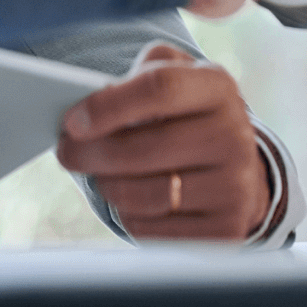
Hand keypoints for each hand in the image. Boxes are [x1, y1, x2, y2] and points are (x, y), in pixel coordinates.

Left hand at [58, 44, 272, 240]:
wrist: (241, 170)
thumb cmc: (190, 116)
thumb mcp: (177, 78)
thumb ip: (139, 76)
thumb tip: (92, 106)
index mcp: (218, 86)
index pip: (159, 87)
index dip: (109, 105)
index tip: (72, 121)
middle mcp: (234, 134)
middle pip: (144, 148)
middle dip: (92, 153)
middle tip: (66, 152)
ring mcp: (234, 185)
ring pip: (146, 194)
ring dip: (107, 186)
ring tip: (96, 174)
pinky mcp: (225, 230)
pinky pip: (155, 230)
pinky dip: (129, 216)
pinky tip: (127, 199)